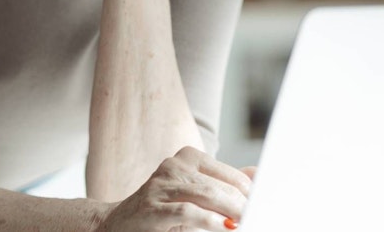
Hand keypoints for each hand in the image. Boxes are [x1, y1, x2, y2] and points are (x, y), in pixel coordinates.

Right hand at [97, 147, 251, 231]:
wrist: (117, 225)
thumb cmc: (163, 212)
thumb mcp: (196, 196)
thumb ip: (225, 186)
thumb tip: (260, 176)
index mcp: (188, 158)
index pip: (231, 175)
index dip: (251, 195)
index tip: (266, 209)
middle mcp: (174, 165)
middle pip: (221, 185)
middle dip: (243, 206)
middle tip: (259, 218)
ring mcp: (160, 184)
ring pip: (207, 195)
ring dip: (230, 212)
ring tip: (245, 224)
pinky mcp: (151, 206)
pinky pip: (187, 211)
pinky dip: (208, 221)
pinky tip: (222, 227)